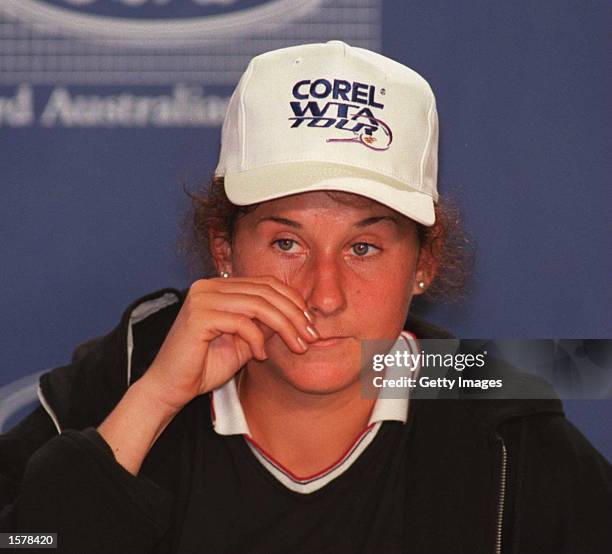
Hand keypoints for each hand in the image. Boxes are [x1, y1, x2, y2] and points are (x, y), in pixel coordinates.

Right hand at [140, 276, 319, 411]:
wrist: (170, 388)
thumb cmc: (205, 366)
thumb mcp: (244, 341)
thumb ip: (265, 324)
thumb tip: (299, 314)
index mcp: (219, 286)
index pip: (266, 283)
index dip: (293, 300)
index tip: (311, 323)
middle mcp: (209, 285)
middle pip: (266, 291)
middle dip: (295, 314)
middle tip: (312, 336)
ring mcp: (202, 297)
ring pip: (259, 304)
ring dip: (285, 326)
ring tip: (298, 346)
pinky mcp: (198, 315)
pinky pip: (242, 322)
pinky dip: (258, 340)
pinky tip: (261, 357)